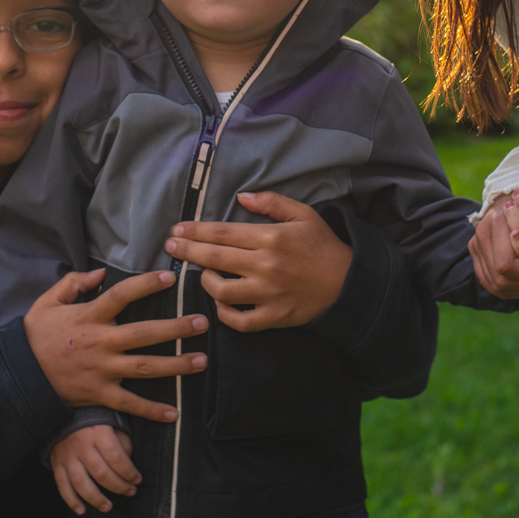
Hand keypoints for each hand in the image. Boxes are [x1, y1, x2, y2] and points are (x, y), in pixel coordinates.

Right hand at [23, 268, 207, 422]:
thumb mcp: (47, 302)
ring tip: (201, 361)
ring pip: (145, 368)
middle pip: (144, 334)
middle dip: (176, 328)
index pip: (122, 295)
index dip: (146, 284)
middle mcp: (100, 343)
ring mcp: (101, 371)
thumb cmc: (34, 336)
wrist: (18, 374)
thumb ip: (73, 284)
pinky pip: (129, 404)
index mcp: (89, 317)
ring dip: (176, 365)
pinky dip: (152, 410)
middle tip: (202, 323)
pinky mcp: (99, 394)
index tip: (170, 277)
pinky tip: (174, 413)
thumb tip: (100, 273)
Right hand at [50, 425, 139, 514]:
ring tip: (108, 507)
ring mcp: (67, 455)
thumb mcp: (113, 422)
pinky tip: (81, 510)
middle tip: (130, 492)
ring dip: (95, 499)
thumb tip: (129, 461)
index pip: (116, 458)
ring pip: (81, 482)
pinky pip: (62, 485)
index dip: (129, 472)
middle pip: (101, 473)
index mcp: (99, 432)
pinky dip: (71, 500)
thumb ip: (123, 441)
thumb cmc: (95, 420)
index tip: (137, 479)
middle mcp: (82, 445)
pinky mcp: (56, 463)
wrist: (65, 413)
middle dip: (118, 487)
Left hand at [166, 192, 351, 331]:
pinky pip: (240, 320)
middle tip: (170, 246)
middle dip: (188, 251)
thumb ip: (271, 203)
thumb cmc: (323, 246)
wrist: (348, 283)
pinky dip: (225, 314)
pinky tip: (220, 303)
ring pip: (222, 291)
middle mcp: (265, 265)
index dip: (196, 231)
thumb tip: (241, 197)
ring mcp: (268, 293)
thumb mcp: (303, 214)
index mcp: (270, 238)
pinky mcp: (274, 316)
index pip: (222, 233)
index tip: (178, 229)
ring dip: (205, 281)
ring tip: (201, 274)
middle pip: (215, 258)